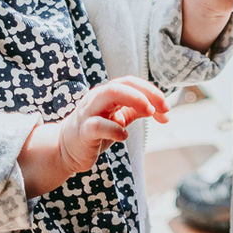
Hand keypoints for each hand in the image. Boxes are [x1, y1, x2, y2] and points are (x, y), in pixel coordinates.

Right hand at [20, 76, 168, 196]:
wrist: (66, 149)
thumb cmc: (95, 131)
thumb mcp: (119, 118)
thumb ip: (136, 110)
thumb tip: (161, 109)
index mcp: (107, 94)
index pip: (131, 82)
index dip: (152, 92)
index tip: (167, 108)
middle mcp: (98, 98)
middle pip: (122, 84)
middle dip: (146, 93)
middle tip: (163, 108)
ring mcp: (89, 112)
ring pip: (109, 94)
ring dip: (134, 100)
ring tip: (149, 112)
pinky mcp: (83, 131)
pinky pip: (98, 125)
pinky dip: (115, 129)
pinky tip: (124, 136)